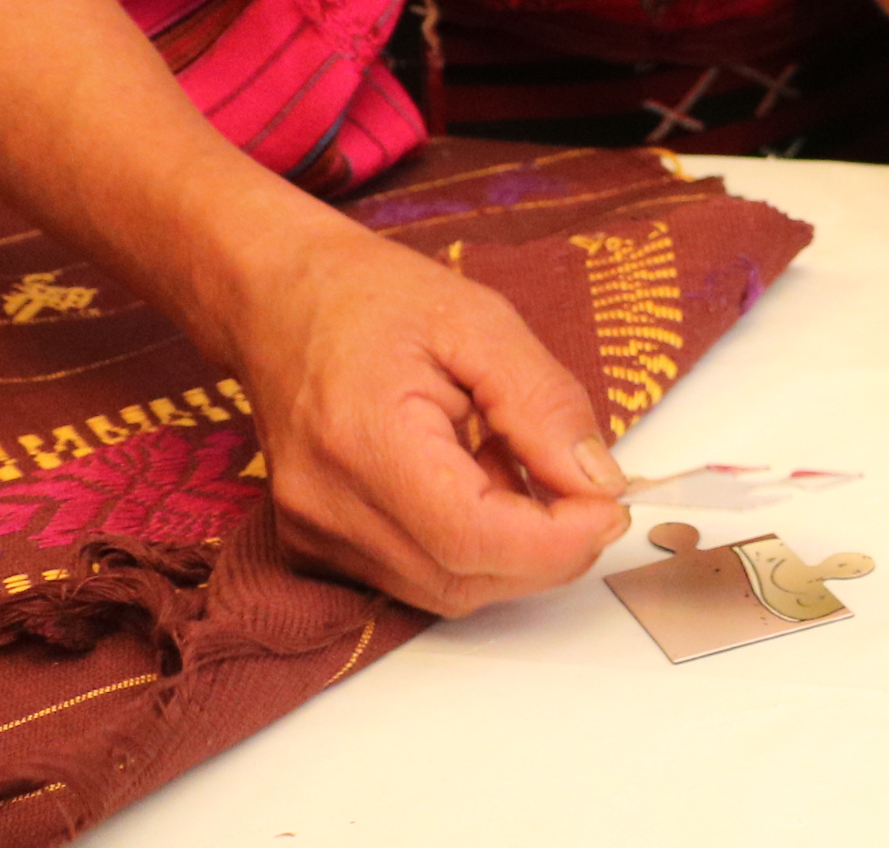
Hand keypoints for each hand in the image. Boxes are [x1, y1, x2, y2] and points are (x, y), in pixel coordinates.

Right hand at [227, 219, 634, 614]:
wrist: (277, 301)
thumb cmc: (371, 299)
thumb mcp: (481, 323)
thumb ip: (543, 405)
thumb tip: (599, 482)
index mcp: (363, 442)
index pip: (472, 538)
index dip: (556, 541)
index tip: (611, 507)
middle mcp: (328, 509)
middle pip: (462, 579)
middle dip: (547, 551)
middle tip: (589, 491)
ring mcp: (315, 537)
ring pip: (444, 589)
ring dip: (510, 549)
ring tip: (516, 465)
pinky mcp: (318, 548)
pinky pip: (415, 575)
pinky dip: (469, 547)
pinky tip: (476, 483)